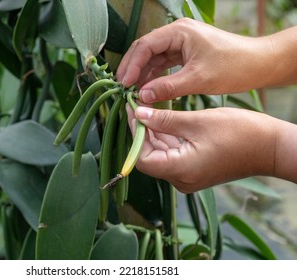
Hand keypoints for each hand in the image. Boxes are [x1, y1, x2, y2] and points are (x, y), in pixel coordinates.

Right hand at [116, 18, 295, 102]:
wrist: (258, 65)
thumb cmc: (233, 67)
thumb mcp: (198, 79)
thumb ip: (167, 87)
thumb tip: (142, 96)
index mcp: (179, 32)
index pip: (146, 45)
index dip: (132, 65)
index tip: (124, 83)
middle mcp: (177, 34)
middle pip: (146, 49)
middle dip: (133, 68)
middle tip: (122, 87)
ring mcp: (181, 43)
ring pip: (153, 57)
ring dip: (142, 73)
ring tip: (132, 91)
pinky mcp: (185, 54)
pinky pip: (163, 64)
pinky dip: (154, 76)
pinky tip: (147, 88)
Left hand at [126, 105, 279, 192]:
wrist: (271, 148)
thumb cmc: (239, 133)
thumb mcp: (197, 122)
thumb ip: (164, 120)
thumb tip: (140, 114)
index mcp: (180, 171)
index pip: (142, 158)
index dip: (135, 134)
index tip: (133, 111)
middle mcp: (181, 179)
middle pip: (150, 156)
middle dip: (143, 131)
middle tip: (138, 106)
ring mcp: (188, 176)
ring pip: (161, 154)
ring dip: (154, 133)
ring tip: (147, 109)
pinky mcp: (195, 170)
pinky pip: (174, 154)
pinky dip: (167, 138)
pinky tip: (162, 120)